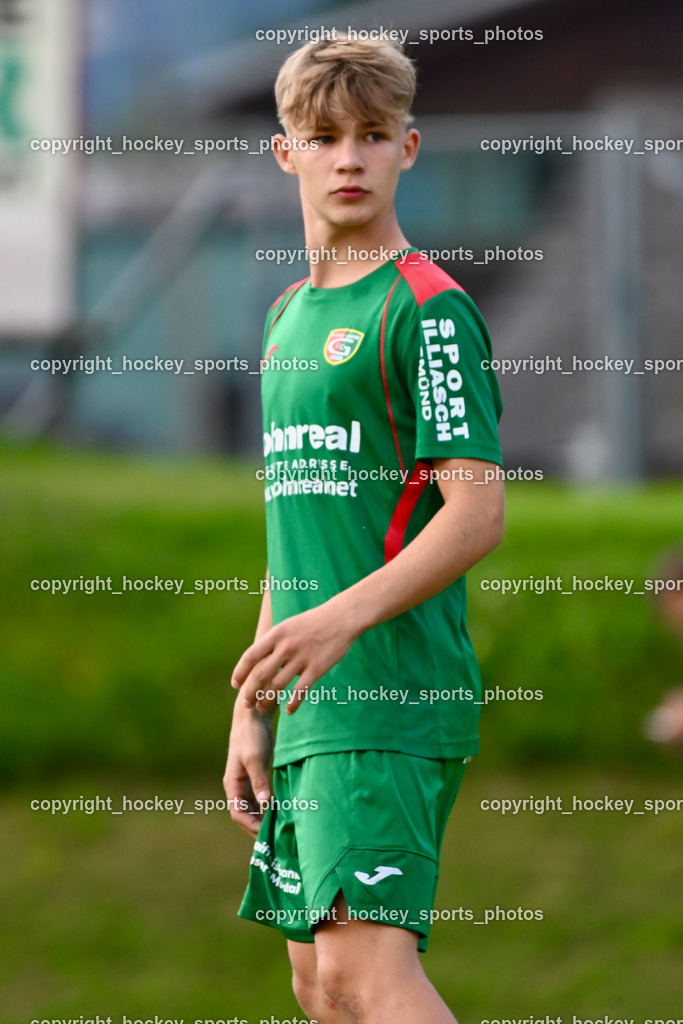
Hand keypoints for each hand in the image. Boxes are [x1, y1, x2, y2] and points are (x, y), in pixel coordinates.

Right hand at [223, 709, 274, 835]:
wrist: (253, 715)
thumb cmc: (251, 735)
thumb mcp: (255, 758)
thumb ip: (260, 781)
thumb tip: (265, 805)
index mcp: (232, 784)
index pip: (238, 814)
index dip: (251, 826)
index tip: (266, 834)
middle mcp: (238, 786)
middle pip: (245, 814)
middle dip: (257, 826)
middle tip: (275, 837)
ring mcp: (247, 782)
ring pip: (253, 808)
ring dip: (263, 818)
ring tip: (279, 829)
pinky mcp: (258, 776)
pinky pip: (261, 798)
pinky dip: (268, 807)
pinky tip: (280, 812)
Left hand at [231, 600, 356, 713]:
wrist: (341, 617)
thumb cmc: (313, 622)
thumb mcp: (288, 625)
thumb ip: (274, 642)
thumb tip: (258, 659)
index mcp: (276, 634)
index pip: (250, 656)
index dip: (240, 672)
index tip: (235, 684)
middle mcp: (286, 646)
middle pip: (260, 675)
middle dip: (250, 692)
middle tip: (246, 703)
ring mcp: (301, 658)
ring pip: (278, 686)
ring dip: (267, 700)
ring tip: (262, 708)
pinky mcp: (316, 668)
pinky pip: (300, 691)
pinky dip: (293, 704)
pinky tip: (288, 711)